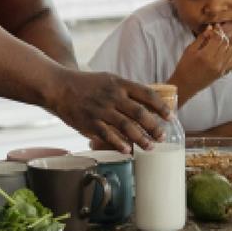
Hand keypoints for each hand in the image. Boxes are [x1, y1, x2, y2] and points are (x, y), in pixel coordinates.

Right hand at [49, 71, 170, 152]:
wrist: (60, 86)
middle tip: (163, 137)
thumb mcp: (109, 80)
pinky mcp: (89, 122)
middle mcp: (113, 96)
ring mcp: (101, 110)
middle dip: (154, 127)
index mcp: (120, 84)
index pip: (147, 94)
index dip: (161, 107)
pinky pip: (107, 135)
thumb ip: (127, 91)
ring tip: (150, 147)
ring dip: (141, 138)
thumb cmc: (87, 84)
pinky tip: (128, 150)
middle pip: (140, 113)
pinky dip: (119, 144)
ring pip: (126, 126)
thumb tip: (148, 104)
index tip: (171, 117)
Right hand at [171, 25, 231, 96]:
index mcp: (205, 55)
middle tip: (215, 35)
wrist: (185, 85)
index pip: (218, 38)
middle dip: (221, 36)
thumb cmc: (184, 67)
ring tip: (218, 46)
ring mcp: (221, 69)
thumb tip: (210, 28)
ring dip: (226, 45)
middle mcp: (215, 62)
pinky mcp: (222, 74)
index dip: (216, 31)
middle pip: (226, 43)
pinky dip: (231, 56)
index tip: (213, 29)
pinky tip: (223, 55)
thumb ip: (201, 38)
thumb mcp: (189, 50)